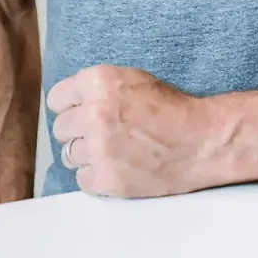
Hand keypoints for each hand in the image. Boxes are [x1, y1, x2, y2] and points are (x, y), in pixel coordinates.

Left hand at [47, 64, 217, 198]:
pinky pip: (82, 179)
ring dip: (86, 154)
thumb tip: (71, 101)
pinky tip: (116, 167)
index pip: (57, 98)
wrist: (199, 142)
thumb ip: (98, 87)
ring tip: (111, 151)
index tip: (80, 113)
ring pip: (68, 155)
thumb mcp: (133, 79)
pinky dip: (96, 176)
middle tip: (100, 134)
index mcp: (100, 82)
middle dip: (77, 131)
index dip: (70, 107)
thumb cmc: (170, 107)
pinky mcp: (105, 178)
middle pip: (60, 128)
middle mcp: (94, 113)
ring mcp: (98, 148)